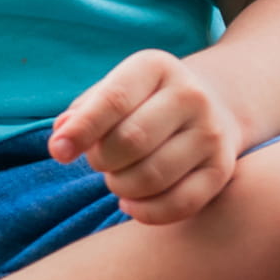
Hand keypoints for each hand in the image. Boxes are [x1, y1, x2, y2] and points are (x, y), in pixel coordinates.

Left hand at [48, 49, 242, 225]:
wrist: (213, 103)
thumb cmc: (144, 100)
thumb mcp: (116, 89)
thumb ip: (84, 111)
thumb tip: (60, 137)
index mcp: (156, 66)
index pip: (113, 100)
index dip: (82, 129)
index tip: (58, 152)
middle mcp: (190, 95)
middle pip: (131, 141)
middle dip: (101, 160)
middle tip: (98, 161)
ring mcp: (211, 133)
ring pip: (153, 176)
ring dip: (120, 186)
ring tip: (115, 179)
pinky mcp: (222, 169)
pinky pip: (180, 204)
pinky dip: (146, 212)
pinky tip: (130, 203)